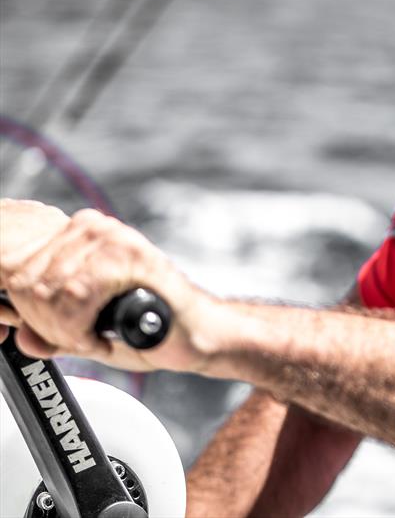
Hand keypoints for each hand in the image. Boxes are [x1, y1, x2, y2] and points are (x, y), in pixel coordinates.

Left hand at [0, 201, 213, 372]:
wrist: (198, 335)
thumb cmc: (151, 330)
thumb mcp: (87, 333)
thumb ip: (51, 332)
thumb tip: (21, 337)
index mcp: (82, 237)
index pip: (21, 268)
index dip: (31, 311)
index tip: (58, 333)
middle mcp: (96, 229)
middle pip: (30, 282)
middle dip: (49, 326)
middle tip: (82, 340)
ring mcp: (114, 238)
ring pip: (51, 290)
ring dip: (68, 329)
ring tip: (97, 338)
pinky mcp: (131, 256)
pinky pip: (76, 294)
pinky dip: (82, 328)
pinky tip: (106, 335)